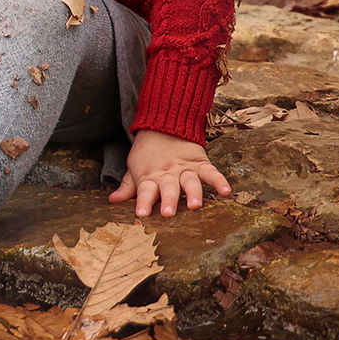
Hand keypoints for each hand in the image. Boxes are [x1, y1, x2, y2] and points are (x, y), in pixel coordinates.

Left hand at [109, 129, 231, 217]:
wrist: (164, 126)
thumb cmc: (148, 154)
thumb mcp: (134, 169)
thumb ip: (127, 187)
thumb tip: (112, 200)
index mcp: (150, 177)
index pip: (144, 190)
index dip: (143, 202)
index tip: (141, 214)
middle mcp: (168, 174)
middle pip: (168, 188)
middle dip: (168, 200)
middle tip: (167, 213)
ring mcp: (185, 169)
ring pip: (190, 182)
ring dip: (192, 193)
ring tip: (195, 205)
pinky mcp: (200, 163)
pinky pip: (211, 172)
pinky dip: (219, 181)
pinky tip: (226, 192)